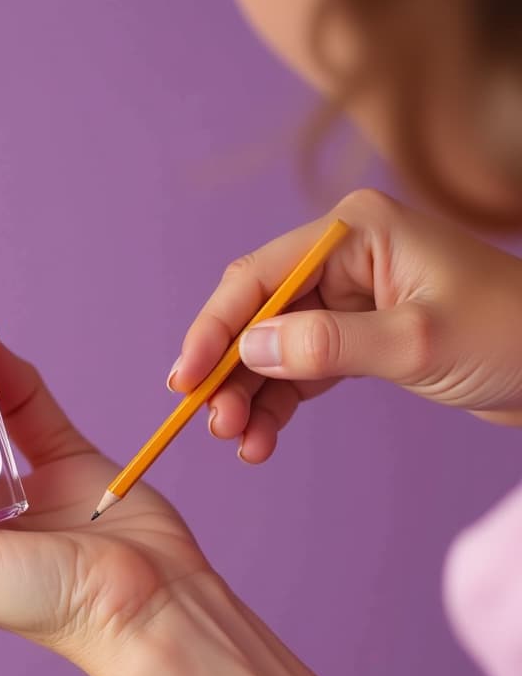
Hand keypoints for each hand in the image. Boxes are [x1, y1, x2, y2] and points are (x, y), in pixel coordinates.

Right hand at [170, 188, 521, 462]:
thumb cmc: (509, 334)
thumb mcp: (416, 341)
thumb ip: (329, 344)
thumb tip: (248, 352)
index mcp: (354, 232)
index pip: (259, 275)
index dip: (214, 328)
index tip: (186, 380)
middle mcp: (342, 259)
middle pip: (257, 314)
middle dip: (229, 372)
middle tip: (215, 424)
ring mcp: (347, 299)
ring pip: (272, 348)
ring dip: (249, 395)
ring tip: (240, 442)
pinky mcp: (355, 337)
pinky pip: (300, 370)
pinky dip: (278, 404)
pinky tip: (263, 439)